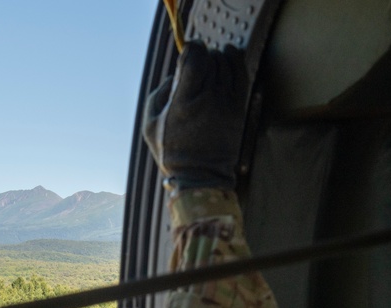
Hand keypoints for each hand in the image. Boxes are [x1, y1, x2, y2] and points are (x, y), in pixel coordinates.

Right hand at [143, 42, 248, 191]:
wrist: (200, 175)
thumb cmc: (171, 151)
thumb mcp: (149, 123)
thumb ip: (159, 94)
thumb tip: (174, 76)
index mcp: (183, 101)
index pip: (194, 57)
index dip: (191, 49)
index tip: (188, 52)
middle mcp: (207, 97)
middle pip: (210, 58)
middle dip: (203, 56)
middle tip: (197, 65)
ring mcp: (225, 102)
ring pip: (226, 63)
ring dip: (218, 58)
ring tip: (211, 62)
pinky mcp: (237, 107)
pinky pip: (241, 73)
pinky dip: (236, 59)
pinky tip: (230, 53)